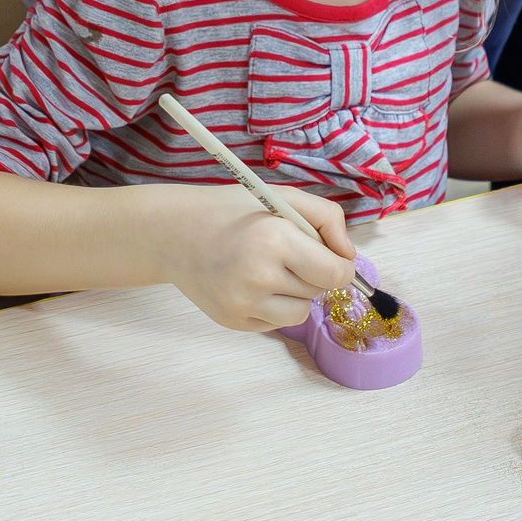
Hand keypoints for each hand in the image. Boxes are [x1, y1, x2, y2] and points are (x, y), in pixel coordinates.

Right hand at [145, 182, 355, 331]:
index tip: (331, 256)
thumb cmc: (230, 211)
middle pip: (319, 292)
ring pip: (301, 312)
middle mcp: (258, 276)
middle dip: (313, 273)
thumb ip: (326, 218)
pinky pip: (276, 322)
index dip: (340, 265)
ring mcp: (243, 304)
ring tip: (270, 270)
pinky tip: (251, 283)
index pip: (335, 273)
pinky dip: (273, 305)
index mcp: (274, 239)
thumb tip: (349, 257)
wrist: (172, 233)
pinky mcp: (233, 321)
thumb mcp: (281, 197)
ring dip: (296, 293)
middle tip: (287, 253)